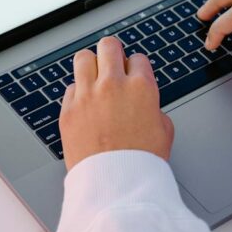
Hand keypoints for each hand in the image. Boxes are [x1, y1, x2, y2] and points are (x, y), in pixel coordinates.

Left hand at [60, 37, 174, 170]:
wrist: (117, 185)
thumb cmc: (142, 162)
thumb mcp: (164, 130)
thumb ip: (153, 106)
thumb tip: (145, 102)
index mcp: (141, 87)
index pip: (137, 58)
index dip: (136, 69)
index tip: (133, 77)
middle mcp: (113, 85)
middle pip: (108, 46)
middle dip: (112, 54)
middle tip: (112, 66)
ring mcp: (87, 96)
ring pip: (83, 58)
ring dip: (90, 66)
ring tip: (94, 78)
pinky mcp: (68, 111)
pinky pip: (70, 88)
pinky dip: (77, 93)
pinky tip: (85, 105)